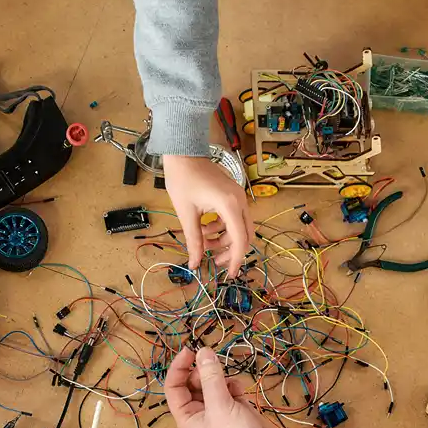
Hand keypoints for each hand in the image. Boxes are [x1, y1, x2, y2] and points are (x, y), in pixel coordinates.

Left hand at [163, 156, 252, 278]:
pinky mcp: (233, 195)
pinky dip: (222, 227)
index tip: (229, 274)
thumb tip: (195, 263)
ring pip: (239, 228)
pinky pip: (234, 218)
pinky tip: (205, 228)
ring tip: (204, 242)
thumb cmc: (183, 179)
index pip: (240, 240)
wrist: (184, 153)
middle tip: (214, 261)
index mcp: (230, 205)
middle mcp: (240, 201)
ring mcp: (238, 197)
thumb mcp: (186, 214)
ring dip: (223, 239)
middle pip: (244, 235)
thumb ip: (194, 241)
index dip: (235, 259)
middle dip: (230, 251)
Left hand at [165, 346, 296, 427]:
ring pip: (215, 384)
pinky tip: (241, 393)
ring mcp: (220, 412)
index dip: (179, 367)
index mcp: (187, 416)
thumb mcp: (220, 406)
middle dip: (205, 373)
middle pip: (195, 383)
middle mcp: (201, 413)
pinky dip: (235, 387)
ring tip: (232, 388)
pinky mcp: (239, 411)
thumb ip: (211, 377)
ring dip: (222, 379)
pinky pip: (231, 391)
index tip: (190, 350)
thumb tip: (203, 351)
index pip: (174, 387)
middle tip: (217, 369)